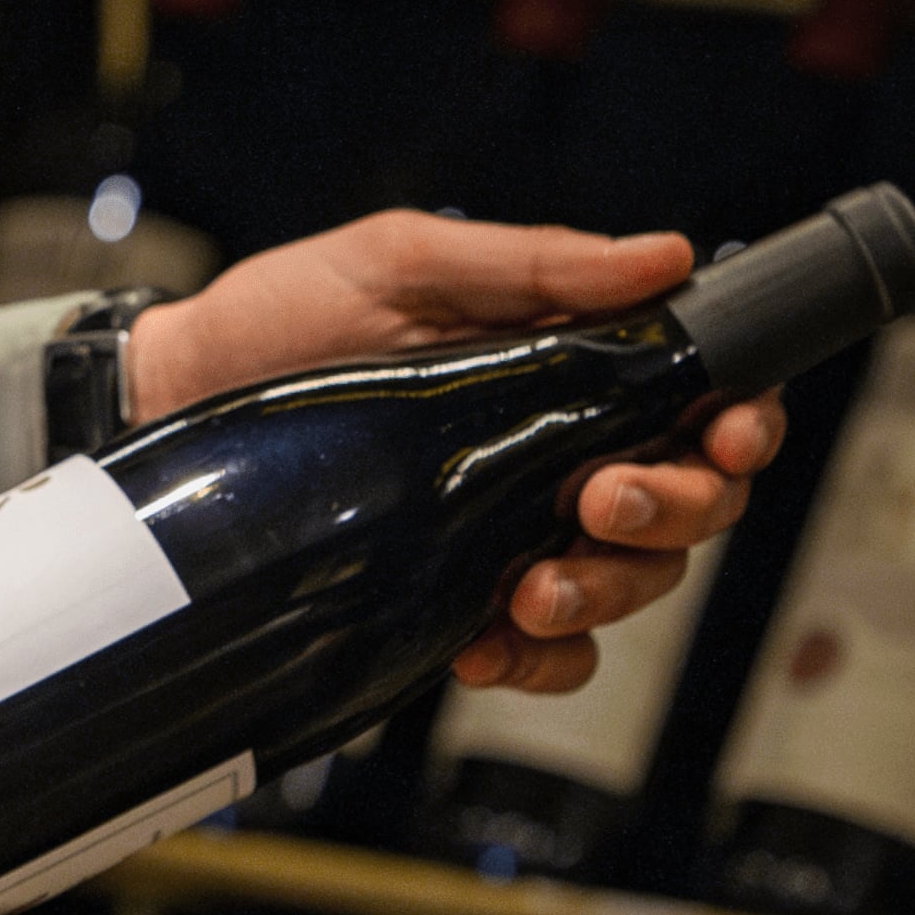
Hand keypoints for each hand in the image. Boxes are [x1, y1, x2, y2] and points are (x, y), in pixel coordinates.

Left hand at [118, 208, 785, 694]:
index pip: (698, 397)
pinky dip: (539, 659)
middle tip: (601, 501)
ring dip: (604, 589)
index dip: (739, 422)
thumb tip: (668, 254)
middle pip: (691, 501)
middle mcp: (559, 445)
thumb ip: (532, 265)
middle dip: (673, 510)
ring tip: (531, 585)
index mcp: (567, 359)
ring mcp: (516, 524)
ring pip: (632, 580)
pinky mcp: (463, 592)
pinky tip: (488, 640)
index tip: (725, 435)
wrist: (175, 397)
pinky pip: (550, 652)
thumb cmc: (286, 314)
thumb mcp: (402, 264)